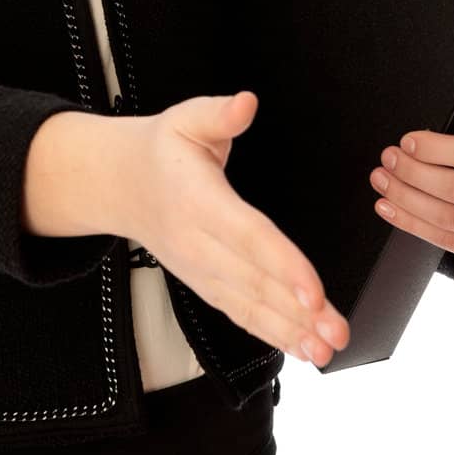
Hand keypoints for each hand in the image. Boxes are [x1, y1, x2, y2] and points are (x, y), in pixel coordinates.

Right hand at [127, 90, 350, 365]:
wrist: (117, 184)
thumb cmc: (159, 151)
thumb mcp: (184, 119)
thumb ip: (218, 114)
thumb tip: (246, 103)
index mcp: (198, 201)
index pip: (247, 237)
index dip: (283, 265)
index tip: (314, 292)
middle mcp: (197, 243)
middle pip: (253, 282)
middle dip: (297, 311)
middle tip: (336, 332)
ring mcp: (198, 269)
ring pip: (247, 305)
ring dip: (289, 332)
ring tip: (326, 351)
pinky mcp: (202, 283)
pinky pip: (237, 312)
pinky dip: (269, 333)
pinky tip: (300, 347)